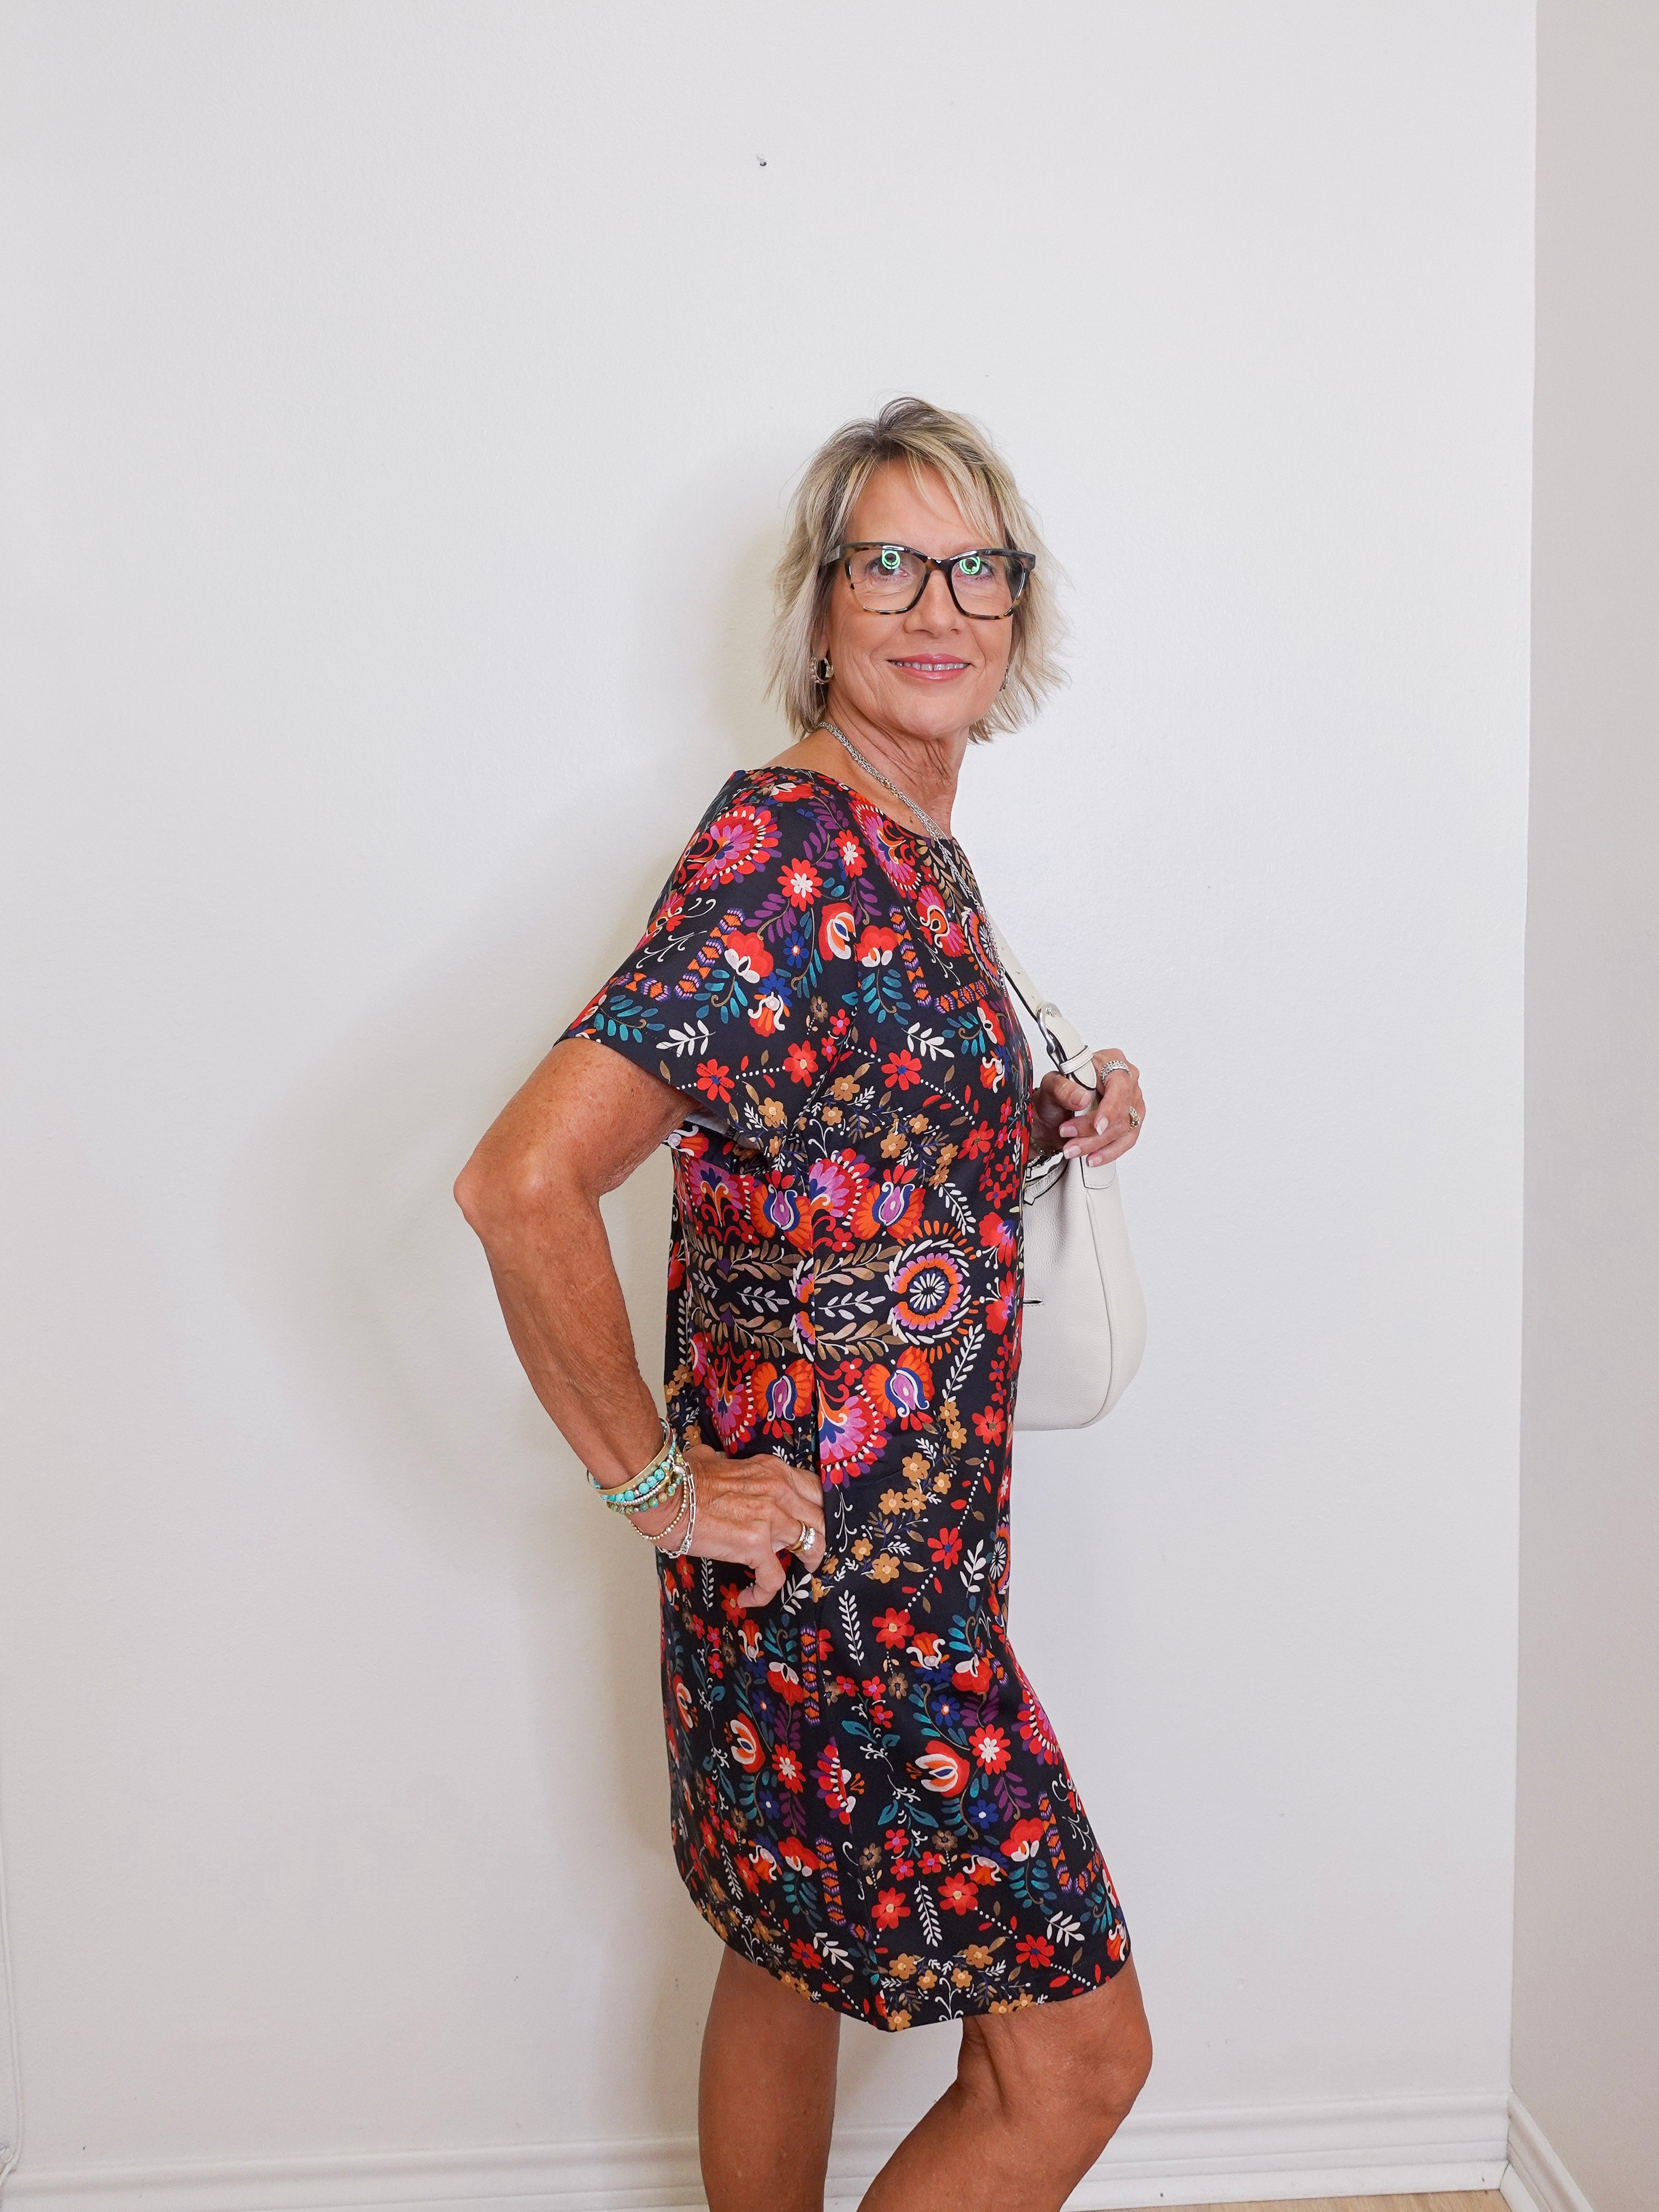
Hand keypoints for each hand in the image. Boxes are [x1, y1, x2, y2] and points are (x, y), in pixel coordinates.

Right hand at [633, 1442, 826, 1608]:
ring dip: (806, 1562)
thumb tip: (711, 1458)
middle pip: (822, 1518)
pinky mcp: (756, 1545)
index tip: (812, 1524)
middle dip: (821, 1537)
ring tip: (794, 1572)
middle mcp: (779, 1491)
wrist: (664, 1496)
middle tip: (809, 1552)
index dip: (819, 1511)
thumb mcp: (712, 1459)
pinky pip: (774, 1578)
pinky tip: (746, 1598)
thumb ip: (721, 1461)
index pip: (815, 1489)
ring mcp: (771, 1518)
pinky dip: (763, 1593)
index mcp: (772, 1470)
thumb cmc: (681, 1477)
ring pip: (812, 1545)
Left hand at [1029, 1047, 1144, 1166]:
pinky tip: (1092, 1158)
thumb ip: (1062, 1088)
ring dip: (1096, 1144)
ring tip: (1072, 1149)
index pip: (1119, 1084)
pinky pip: (1126, 1141)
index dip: (1110, 1108)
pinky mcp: (1131, 1122)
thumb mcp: (1051, 1085)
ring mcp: (1132, 1102)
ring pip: (1123, 1130)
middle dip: (1092, 1131)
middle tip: (1067, 1135)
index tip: (1097, 1126)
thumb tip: (1081, 1098)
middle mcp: (1127, 1080)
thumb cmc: (1057, 1093)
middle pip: (1121, 1111)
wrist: (1054, 1113)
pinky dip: (1107, 1153)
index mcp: (1111, 1061)